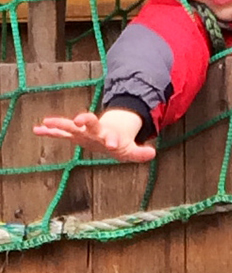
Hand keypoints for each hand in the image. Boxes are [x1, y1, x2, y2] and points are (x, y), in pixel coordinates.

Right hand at [33, 109, 155, 162]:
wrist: (111, 133)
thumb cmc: (120, 143)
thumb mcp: (131, 151)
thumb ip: (140, 153)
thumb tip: (152, 153)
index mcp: (110, 135)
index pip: (112, 136)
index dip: (113, 140)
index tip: (113, 143)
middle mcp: (95, 131)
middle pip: (91, 123)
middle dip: (86, 120)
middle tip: (80, 118)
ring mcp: (84, 132)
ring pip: (71, 126)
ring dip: (60, 123)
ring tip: (46, 121)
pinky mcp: (75, 135)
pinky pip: (60, 133)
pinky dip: (50, 131)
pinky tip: (37, 129)